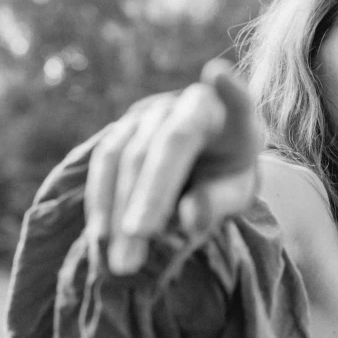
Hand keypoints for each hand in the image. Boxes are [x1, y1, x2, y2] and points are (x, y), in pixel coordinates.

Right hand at [85, 59, 260, 274]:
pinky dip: (101, 202)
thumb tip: (188, 216)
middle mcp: (188, 105)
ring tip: (119, 263)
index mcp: (231, 118)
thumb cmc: (226, 178)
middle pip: (165, 146)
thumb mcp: (236, 194)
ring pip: (125, 155)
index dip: (230, 90)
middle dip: (147, 201)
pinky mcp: (122, 129)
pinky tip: (100, 239)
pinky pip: (103, 162)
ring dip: (117, 211)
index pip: (237, 101)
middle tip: (136, 255)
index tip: (216, 75)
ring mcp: (151, 112)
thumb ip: (219, 202)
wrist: (202, 162)